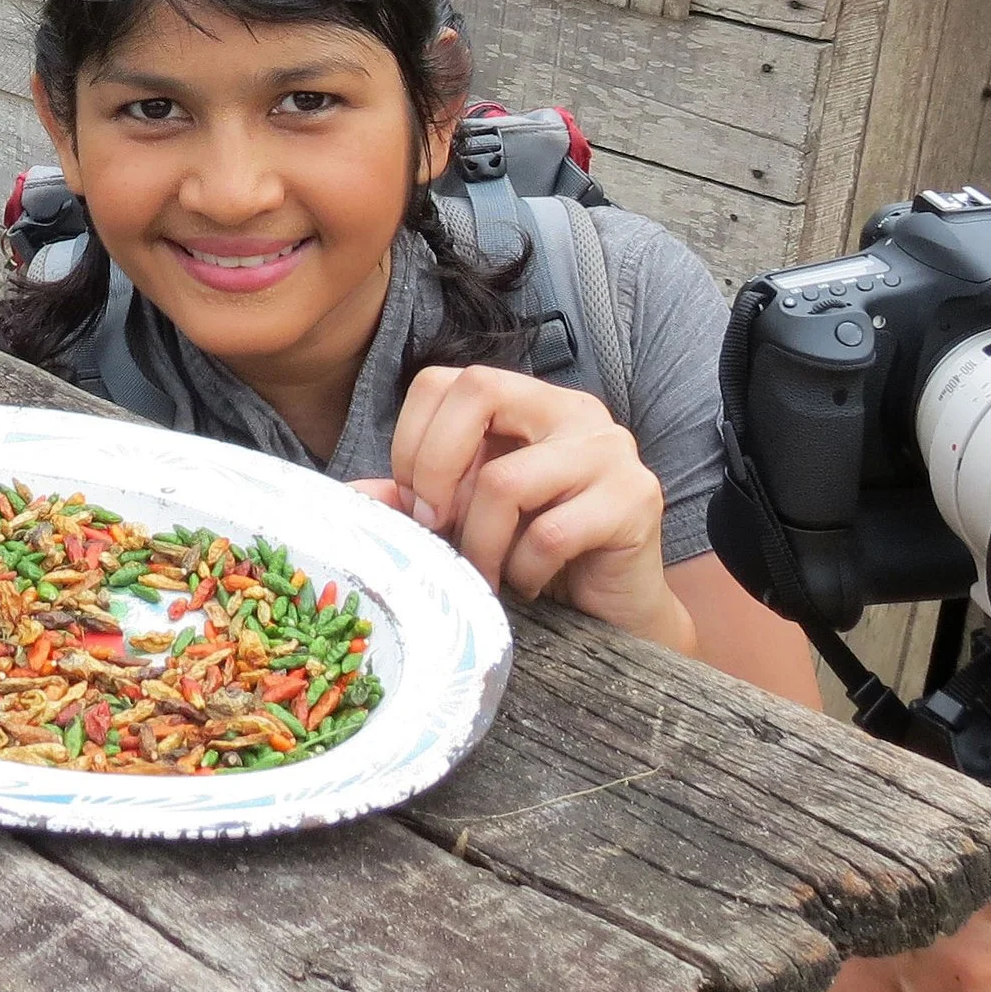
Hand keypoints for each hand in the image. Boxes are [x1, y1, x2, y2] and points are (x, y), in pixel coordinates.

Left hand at [350, 364, 693, 650]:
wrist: (619, 611)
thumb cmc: (539, 559)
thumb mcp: (468, 521)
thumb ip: (417, 499)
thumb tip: (353, 496)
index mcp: (529, 404)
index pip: (449, 380)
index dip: (414, 439)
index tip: (415, 502)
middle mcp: (573, 411)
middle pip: (480, 389)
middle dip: (435, 466)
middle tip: (437, 527)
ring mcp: (610, 450)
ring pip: (506, 480)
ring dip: (477, 544)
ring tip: (486, 576)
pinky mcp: (636, 498)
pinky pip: (549, 534)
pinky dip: (523, 572)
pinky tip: (530, 585)